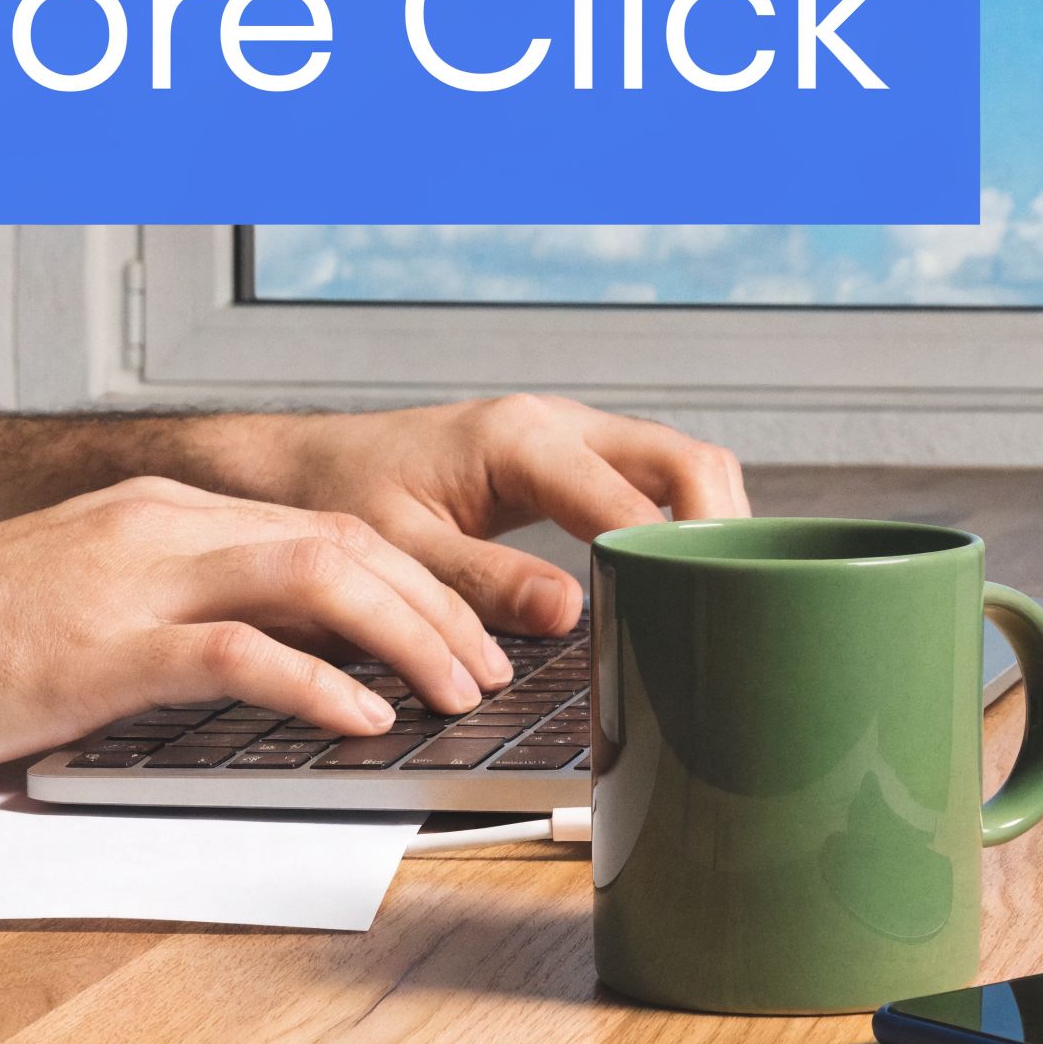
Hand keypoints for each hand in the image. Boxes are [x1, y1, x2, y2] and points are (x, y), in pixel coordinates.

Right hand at [0, 477, 507, 787]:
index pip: (320, 524)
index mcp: (152, 512)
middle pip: (341, 540)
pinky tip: (364, 720)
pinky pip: (239, 651)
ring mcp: (126, 579)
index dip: (411, 575)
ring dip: (407, 636)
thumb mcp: (69, 608)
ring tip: (459, 692)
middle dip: (437, 602)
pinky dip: (319, 682)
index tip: (469, 626)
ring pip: (314, 577)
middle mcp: (153, 525)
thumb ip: (163, 616)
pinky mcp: (96, 648)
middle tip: (495, 664)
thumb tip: (263, 665)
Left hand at [209, 395, 751, 635]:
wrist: (307, 467)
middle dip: (724, 531)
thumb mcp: (399, 548)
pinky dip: (683, 521)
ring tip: (720, 600)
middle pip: (687, 462)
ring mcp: (570, 437)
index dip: (670, 563)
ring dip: (711, 525)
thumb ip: (481, 583)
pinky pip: (653, 480)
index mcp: (519, 440)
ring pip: (682, 467)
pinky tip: (680, 577)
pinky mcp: (570, 459)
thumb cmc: (341, 498)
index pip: (631, 502)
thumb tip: (569, 612)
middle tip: (734, 605)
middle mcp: (556, 425)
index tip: (689, 618)